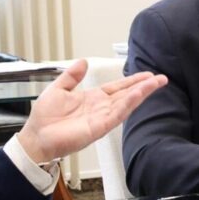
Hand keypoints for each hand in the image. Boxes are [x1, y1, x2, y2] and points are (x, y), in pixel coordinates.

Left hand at [17, 59, 166, 162]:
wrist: (36, 138)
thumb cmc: (45, 118)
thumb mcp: (58, 88)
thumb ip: (72, 76)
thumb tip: (84, 61)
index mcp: (92, 98)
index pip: (117, 88)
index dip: (132, 81)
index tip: (148, 74)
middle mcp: (100, 108)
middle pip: (127, 95)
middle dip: (144, 86)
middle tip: (161, 78)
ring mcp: (101, 118)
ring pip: (126, 103)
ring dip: (142, 93)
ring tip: (157, 83)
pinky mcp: (98, 128)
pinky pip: (117, 114)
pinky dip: (128, 104)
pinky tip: (138, 95)